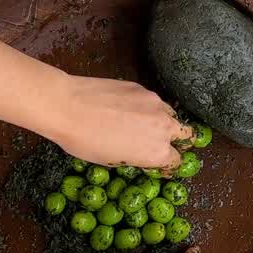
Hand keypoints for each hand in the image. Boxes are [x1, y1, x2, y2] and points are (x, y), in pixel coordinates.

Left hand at [41, 75, 193, 169]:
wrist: (68, 106)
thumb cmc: (84, 141)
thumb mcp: (111, 161)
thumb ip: (135, 157)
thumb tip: (140, 153)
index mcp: (157, 153)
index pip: (176, 161)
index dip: (168, 164)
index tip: (161, 164)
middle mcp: (164, 128)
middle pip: (184, 134)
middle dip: (177, 140)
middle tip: (161, 142)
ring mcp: (155, 104)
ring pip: (171, 114)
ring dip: (165, 121)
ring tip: (146, 124)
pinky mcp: (143, 88)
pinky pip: (153, 101)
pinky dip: (148, 107)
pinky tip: (129, 109)